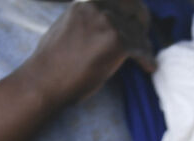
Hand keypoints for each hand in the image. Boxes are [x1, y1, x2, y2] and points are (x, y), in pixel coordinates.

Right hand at [22, 0, 153, 104]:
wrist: (44, 80)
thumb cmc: (51, 61)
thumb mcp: (66, 25)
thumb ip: (86, 20)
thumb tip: (102, 23)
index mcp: (85, 1)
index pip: (118, 0)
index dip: (129, 10)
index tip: (135, 21)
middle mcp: (98, 6)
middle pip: (134, 9)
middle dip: (142, 22)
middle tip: (144, 37)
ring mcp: (108, 23)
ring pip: (138, 32)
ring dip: (144, 46)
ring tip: (146, 59)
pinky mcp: (117, 42)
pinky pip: (141, 50)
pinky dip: (147, 59)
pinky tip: (149, 67)